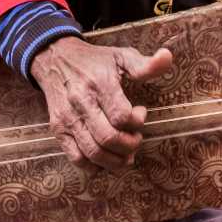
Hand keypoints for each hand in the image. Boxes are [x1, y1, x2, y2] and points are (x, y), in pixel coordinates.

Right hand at [29, 37, 174, 169]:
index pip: (121, 115)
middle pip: (108, 138)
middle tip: (136, 138)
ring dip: (115, 161)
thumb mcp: (120, 56)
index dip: (137, 122)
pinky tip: (106, 158)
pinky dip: (94, 166)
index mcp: (99, 84)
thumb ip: (145, 64)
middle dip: (129, 145)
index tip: (141, 113)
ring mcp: (67, 119)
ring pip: (93, 152)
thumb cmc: (94, 61)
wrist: (54, 59)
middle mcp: (81, 103)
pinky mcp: (58, 130)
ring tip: (126, 154)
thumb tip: (167, 57)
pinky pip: (76, 158)